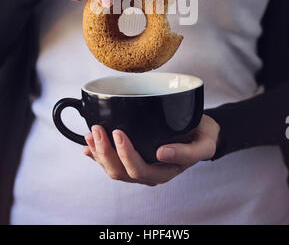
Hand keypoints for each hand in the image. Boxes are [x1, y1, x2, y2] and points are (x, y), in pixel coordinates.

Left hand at [83, 115, 219, 185]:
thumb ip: (186, 153)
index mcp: (164, 172)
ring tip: (90, 134)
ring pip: (112, 168)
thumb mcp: (203, 145)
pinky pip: (112, 161)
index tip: (119, 132)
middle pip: (120, 171)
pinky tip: (87, 147)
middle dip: (105, 151)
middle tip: (98, 129)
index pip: (138, 169)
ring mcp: (139, 166)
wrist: (203, 133)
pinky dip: (97, 155)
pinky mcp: (133, 157)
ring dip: (98, 152)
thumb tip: (162, 154)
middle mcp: (149, 173)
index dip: (125, 154)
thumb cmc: (202, 137)